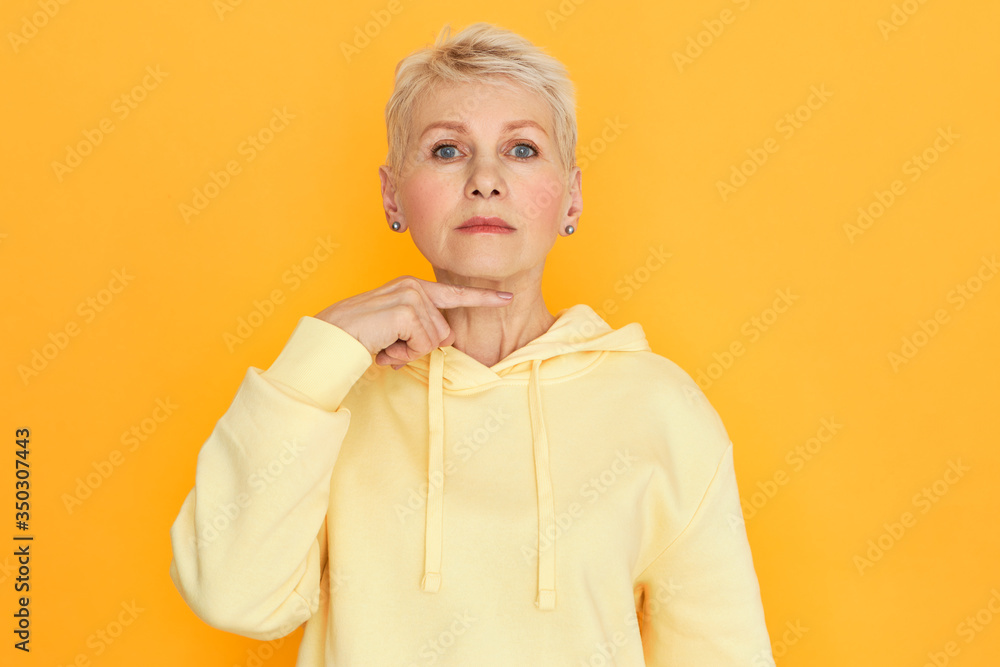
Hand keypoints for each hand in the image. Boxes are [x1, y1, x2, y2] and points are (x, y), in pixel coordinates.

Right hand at [313, 276, 512, 368]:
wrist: (330, 339)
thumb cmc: (359, 337)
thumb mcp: (394, 330)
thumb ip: (419, 329)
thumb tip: (440, 342)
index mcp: (412, 288)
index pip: (454, 294)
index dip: (483, 298)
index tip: (507, 298)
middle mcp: (414, 286)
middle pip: (445, 331)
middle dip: (420, 347)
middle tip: (390, 345)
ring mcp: (410, 296)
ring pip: (436, 340)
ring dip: (410, 352)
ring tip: (384, 345)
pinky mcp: (407, 310)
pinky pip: (424, 345)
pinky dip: (405, 354)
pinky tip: (384, 346)